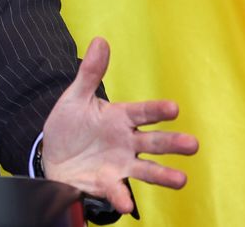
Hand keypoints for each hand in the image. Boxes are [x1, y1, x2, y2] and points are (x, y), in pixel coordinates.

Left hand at [41, 37, 198, 213]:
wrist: (52, 155)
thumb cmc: (69, 126)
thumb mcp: (75, 98)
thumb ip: (90, 73)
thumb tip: (100, 41)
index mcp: (120, 118)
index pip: (142, 112)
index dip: (157, 110)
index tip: (173, 108)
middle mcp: (127, 142)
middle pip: (154, 142)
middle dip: (173, 143)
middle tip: (191, 144)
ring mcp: (120, 164)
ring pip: (147, 170)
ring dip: (163, 175)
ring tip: (180, 179)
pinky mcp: (108, 182)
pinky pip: (117, 190)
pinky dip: (121, 197)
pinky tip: (126, 204)